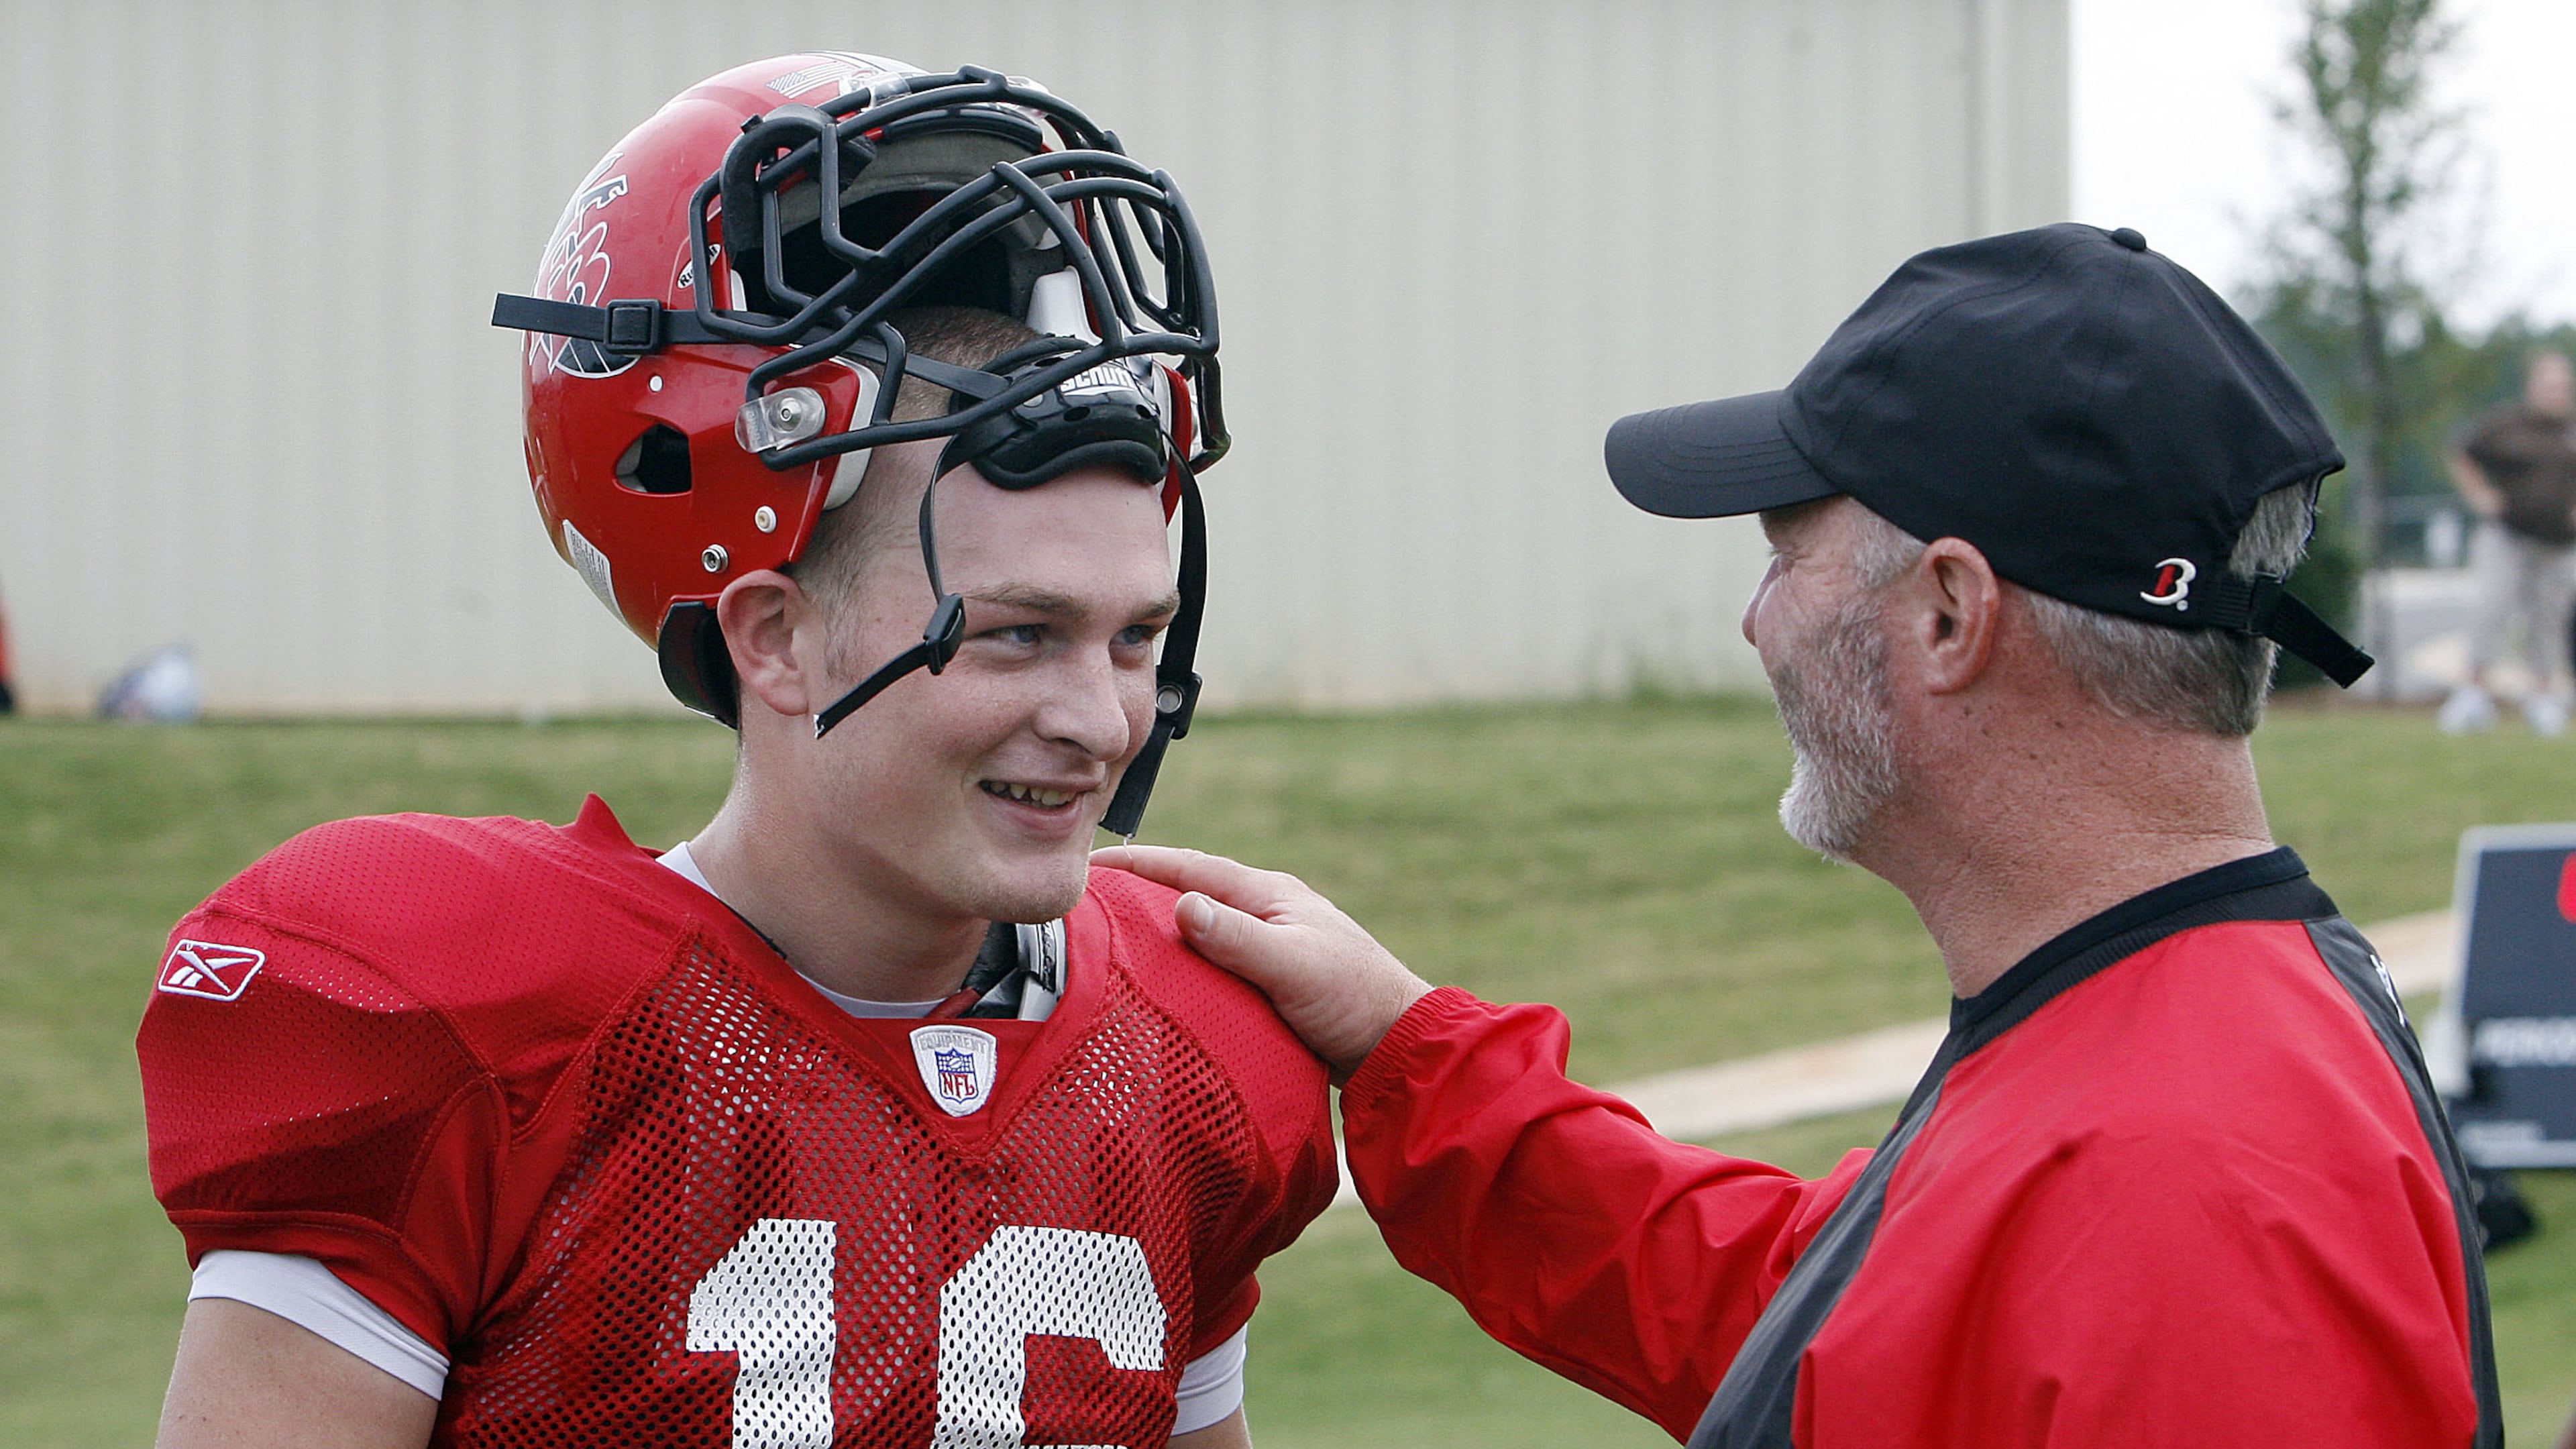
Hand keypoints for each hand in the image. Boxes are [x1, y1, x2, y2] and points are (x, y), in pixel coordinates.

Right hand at [1093, 845, 1432, 1080]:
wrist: (1398, 1046)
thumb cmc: (1352, 1000)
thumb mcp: (1291, 965)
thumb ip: (1237, 938)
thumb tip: (1181, 905)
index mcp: (1268, 895)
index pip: (1190, 867)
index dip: (1138, 863)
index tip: (1089, 863)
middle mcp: (1265, 912)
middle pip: (1189, 893)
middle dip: (1140, 892)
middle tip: (1088, 902)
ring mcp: (1268, 947)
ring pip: (1200, 930)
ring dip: (1160, 932)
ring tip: (1111, 944)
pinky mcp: (1269, 982)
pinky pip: (1212, 964)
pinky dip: (1183, 967)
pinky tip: (1160, 988)